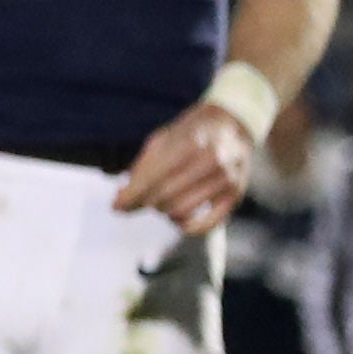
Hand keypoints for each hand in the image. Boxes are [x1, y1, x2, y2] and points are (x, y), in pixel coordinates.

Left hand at [114, 99, 253, 234]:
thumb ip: (141, 169)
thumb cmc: (190, 134)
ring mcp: (226, 179)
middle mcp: (211, 161)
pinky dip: (188, 228)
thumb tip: (120, 202)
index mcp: (189, 143)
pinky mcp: (235, 194)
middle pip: (165, 197)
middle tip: (143, 199)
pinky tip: (180, 220)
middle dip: (146, 202)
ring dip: (165, 212)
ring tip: (163, 202)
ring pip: (182, 212)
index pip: (153, 179)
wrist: (232, 125)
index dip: (131, 196)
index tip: (117, 206)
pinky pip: (208, 224)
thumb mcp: (162, 140)